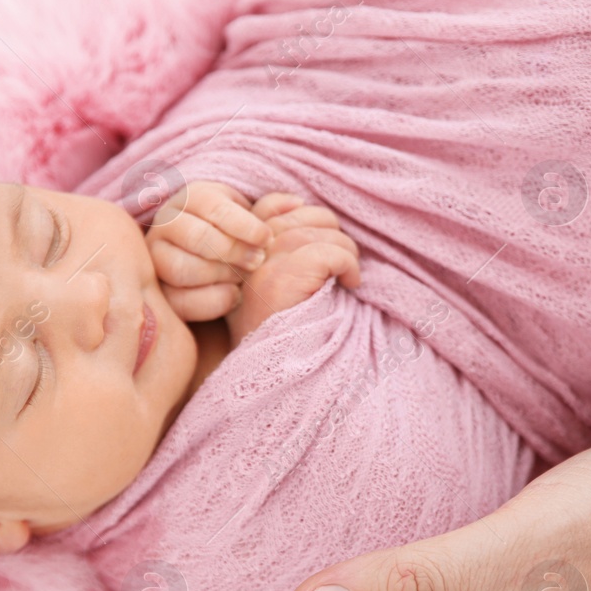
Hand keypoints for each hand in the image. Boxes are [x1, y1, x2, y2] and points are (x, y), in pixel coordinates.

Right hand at [145, 181, 273, 321]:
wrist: (212, 265)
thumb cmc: (236, 236)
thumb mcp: (251, 218)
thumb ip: (271, 212)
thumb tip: (296, 202)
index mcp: (191, 198)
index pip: (212, 206)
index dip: (244, 225)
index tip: (267, 239)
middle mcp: (166, 223)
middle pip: (196, 237)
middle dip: (233, 252)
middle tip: (257, 262)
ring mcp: (156, 257)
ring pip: (181, 269)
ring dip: (221, 276)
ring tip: (242, 279)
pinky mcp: (158, 290)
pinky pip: (179, 300)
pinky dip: (212, 301)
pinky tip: (233, 297)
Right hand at [227, 193, 361, 343]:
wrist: (272, 383)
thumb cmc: (280, 340)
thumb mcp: (270, 294)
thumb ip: (278, 256)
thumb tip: (302, 211)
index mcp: (239, 255)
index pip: (268, 208)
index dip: (298, 210)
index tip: (322, 232)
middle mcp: (245, 256)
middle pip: (299, 214)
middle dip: (329, 232)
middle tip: (339, 264)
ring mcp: (262, 266)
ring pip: (319, 231)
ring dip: (345, 250)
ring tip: (347, 277)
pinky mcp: (282, 279)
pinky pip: (329, 251)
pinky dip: (348, 264)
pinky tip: (351, 283)